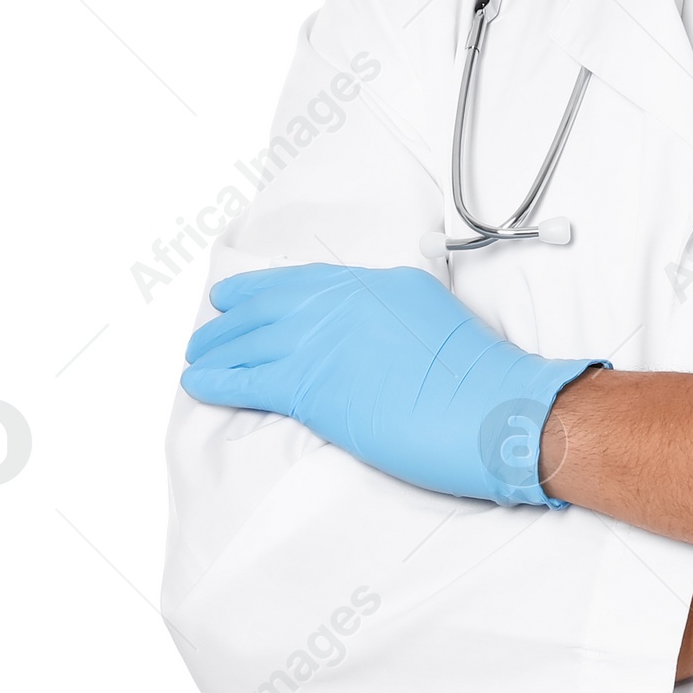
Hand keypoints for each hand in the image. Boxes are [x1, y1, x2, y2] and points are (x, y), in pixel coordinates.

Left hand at [182, 264, 604, 506]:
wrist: (494, 411)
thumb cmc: (481, 382)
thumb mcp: (435, 322)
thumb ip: (395, 321)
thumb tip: (369, 342)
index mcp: (380, 284)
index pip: (307, 281)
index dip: (264, 290)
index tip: (237, 296)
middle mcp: (347, 303)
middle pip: (271, 305)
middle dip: (233, 320)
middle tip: (209, 331)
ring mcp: (327, 342)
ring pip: (253, 341)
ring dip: (218, 350)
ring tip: (198, 359)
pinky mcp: (313, 387)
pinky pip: (249, 380)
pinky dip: (219, 380)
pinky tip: (201, 384)